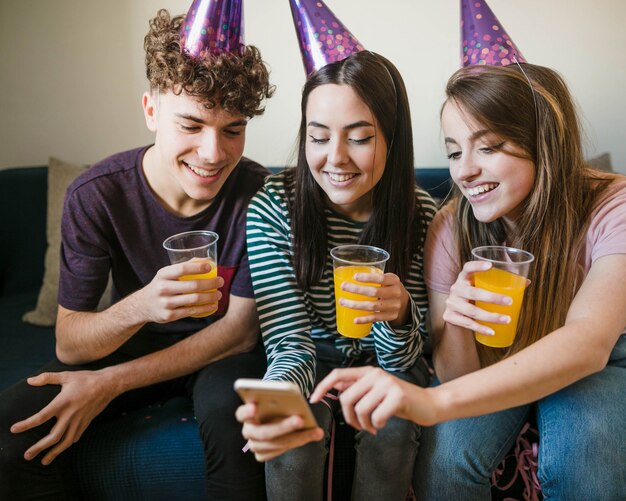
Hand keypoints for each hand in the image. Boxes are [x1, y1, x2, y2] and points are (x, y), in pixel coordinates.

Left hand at [10, 370, 118, 464]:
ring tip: (44, 461)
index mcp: (63, 402)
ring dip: (54, 453)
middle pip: (53, 436)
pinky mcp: (87, 422)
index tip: (14, 429)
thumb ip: (47, 378)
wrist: (109, 384)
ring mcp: (80, 420)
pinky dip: (68, 443)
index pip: (41, 416)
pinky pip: (76, 436)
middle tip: (27, 456)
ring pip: (66, 441)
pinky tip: (63, 447)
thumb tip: (29, 380)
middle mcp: (70, 414)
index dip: (27, 424)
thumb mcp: (66, 375)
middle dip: (39, 448)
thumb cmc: (87, 379)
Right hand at [138, 260, 223, 322]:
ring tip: (219, 294)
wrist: (142, 305)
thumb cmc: (161, 285)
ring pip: (194, 299)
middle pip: (192, 285)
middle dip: (210, 283)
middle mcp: (162, 288)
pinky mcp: (169, 316)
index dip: (197, 267)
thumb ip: (186, 266)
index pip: (182, 269)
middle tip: (220, 281)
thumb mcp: (167, 274)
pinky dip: (205, 309)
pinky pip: (191, 311)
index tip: (210, 267)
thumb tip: (208, 260)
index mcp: (162, 274)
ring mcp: (165, 303)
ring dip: (210, 297)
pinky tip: (213, 305)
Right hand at [235, 403, 323, 461]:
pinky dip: (296, 443)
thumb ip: (279, 400)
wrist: (274, 416)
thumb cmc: (274, 405)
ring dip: (297, 437)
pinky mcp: (262, 454)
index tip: (254, 406)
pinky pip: (279, 451)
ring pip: (275, 444)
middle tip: (300, 420)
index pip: (241, 413)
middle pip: (263, 432)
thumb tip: (293, 399)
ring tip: (315, 430)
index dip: (247, 411)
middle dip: (283, 427)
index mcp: (245, 414)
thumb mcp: (275, 399)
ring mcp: (254, 445)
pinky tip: (309, 436)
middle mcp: (248, 431)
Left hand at [311, 366, 437, 430]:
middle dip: (349, 418)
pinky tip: (383, 424)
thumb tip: (334, 387)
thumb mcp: (376, 392)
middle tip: (359, 426)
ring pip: (360, 409)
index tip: (313, 399)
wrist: (429, 404)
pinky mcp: (397, 396)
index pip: (338, 374)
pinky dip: (377, 425)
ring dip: (364, 425)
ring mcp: (387, 384)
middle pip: (346, 398)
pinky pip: (376, 416)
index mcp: (368, 372)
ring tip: (373, 427)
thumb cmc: (399, 401)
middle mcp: (376, 374)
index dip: (323, 386)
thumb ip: (357, 388)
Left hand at [339, 272, 409, 327]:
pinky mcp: (391, 316)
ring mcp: (394, 306)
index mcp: (394, 280)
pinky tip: (355, 319)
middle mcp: (396, 293)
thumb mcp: (387, 280)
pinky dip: (365, 319)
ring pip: (372, 306)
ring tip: (342, 301)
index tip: (354, 276)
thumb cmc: (389, 288)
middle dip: (356, 289)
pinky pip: (376, 318)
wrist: (404, 303)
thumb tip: (347, 273)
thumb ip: (374, 277)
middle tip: (343, 286)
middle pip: (374, 292)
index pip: (381, 278)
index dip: (368, 278)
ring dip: (355, 305)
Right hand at [444, 261, 513, 335]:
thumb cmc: (473, 297)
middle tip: (509, 301)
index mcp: (464, 278)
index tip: (490, 265)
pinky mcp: (449, 316)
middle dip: (492, 298)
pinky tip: (492, 331)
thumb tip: (525, 282)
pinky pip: (467, 323)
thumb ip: (500, 284)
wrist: (454, 314)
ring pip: (471, 311)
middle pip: (473, 293)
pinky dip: (480, 328)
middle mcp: (456, 289)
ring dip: (490, 316)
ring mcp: (451, 303)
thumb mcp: (482, 288)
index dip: (477, 266)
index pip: (467, 268)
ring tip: (506, 319)